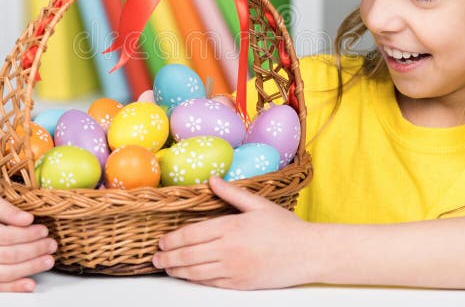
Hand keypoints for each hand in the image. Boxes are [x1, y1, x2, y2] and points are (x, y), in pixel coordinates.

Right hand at [0, 193, 56, 291]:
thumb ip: (8, 209)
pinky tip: (30, 284)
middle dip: (34, 251)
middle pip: (8, 255)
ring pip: (5, 273)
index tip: (43, 230)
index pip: (5, 236)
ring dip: (30, 268)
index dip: (28, 235)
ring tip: (48, 260)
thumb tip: (28, 219)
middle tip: (51, 245)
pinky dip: (14, 287)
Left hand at [152, 175, 313, 289]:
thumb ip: (231, 193)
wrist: (309, 253)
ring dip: (177, 270)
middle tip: (155, 258)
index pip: (192, 234)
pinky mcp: (240, 284)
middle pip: (188, 255)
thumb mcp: (258, 204)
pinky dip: (196, 280)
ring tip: (167, 268)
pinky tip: (189, 277)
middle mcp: (229, 250)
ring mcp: (234, 269)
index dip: (173, 239)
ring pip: (196, 272)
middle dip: (168, 257)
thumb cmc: (285, 227)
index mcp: (231, 227)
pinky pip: (211, 283)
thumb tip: (212, 179)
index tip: (162, 241)